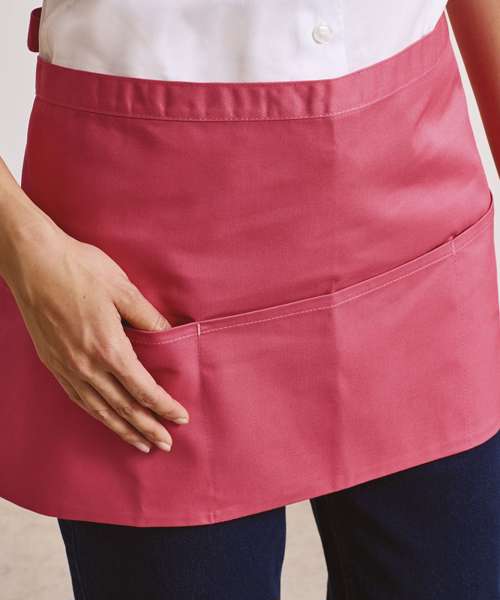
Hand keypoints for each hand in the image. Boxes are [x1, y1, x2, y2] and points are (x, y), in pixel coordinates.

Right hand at [3, 223, 189, 453]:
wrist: (33, 262)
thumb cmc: (80, 270)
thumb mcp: (124, 290)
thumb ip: (149, 318)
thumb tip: (172, 336)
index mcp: (109, 349)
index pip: (143, 389)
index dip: (164, 406)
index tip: (180, 418)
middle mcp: (87, 366)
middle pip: (123, 407)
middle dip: (147, 427)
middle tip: (165, 444)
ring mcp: (66, 367)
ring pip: (99, 409)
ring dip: (122, 428)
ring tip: (140, 443)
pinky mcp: (53, 363)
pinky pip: (78, 398)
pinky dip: (96, 414)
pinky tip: (104, 419)